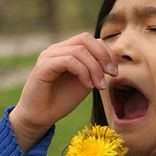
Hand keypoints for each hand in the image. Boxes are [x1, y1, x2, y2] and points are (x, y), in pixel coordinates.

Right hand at [9, 33, 117, 151]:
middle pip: (85, 39)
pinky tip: (88, 86)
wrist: (40, 116)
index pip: (90, 40)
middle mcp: (57, 49)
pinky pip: (69, 61)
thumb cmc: (62, 100)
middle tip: (112, 74)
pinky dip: (83, 72)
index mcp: (67, 50)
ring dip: (95, 68)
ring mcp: (49, 56)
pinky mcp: (44, 66)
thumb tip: (112, 58)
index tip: (114, 72)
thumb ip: (95, 68)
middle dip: (103, 55)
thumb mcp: (86, 82)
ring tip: (99, 86)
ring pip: (79, 50)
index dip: (107, 53)